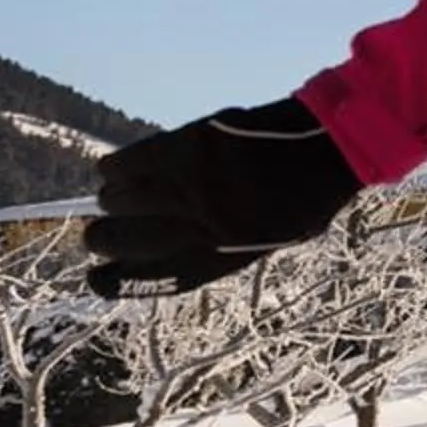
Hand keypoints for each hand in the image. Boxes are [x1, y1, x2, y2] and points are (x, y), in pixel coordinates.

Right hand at [82, 97, 359, 295]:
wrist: (332, 144)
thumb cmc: (307, 193)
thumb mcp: (271, 237)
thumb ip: (222, 247)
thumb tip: (167, 251)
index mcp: (226, 254)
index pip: (158, 278)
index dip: (119, 282)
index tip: (94, 279)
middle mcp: (204, 226)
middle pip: (126, 241)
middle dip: (103, 239)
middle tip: (98, 232)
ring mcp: (194, 186)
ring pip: (120, 200)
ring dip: (113, 200)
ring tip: (117, 195)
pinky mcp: (187, 146)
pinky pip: (128, 163)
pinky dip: (115, 168)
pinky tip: (114, 169)